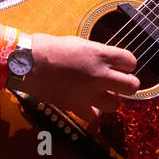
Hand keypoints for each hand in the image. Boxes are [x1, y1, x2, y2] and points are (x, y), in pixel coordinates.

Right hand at [24, 33, 139, 124]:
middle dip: (127, 83)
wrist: (26, 62)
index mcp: (99, 54)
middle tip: (117, 82)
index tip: (120, 66)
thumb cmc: (47, 47)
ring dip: (111, 99)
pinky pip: (94, 116)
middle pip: (132, 86)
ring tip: (101, 93)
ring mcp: (88, 92)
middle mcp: (99, 74)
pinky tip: (87, 104)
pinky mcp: (76, 105)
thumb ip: (96, 54)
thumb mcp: (78, 42)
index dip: (126, 64)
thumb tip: (106, 61)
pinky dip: (92, 111)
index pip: (130, 62)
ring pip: (116, 104)